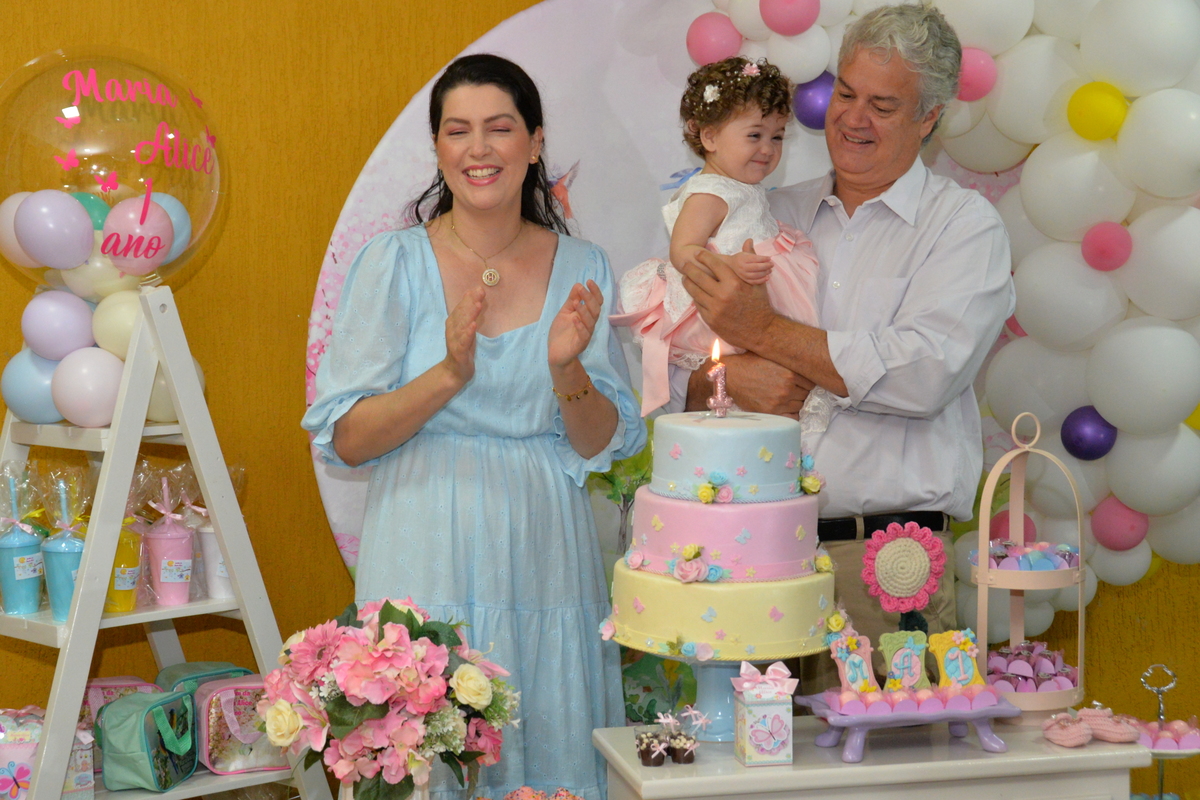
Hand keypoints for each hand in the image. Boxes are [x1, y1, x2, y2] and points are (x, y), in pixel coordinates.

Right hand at [443, 285, 484, 386]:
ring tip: (478, 305)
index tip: (478, 288)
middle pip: (461, 314)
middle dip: (471, 302)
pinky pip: (463, 341)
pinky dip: (467, 333)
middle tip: (480, 292)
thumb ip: (469, 313)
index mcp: (453, 324)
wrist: (455, 371)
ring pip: (462, 326)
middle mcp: (452, 330)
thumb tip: (473, 294)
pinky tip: (473, 326)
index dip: (469, 298)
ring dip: (469, 315)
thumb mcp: (467, 329)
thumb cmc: (463, 348)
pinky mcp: (458, 352)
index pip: (461, 308)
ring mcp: (454, 341)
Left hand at [549, 279, 602, 367]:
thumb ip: (571, 300)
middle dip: (589, 298)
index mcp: (586, 315)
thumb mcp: (564, 312)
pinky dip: (580, 326)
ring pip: (591, 322)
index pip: (596, 302)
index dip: (594, 292)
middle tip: (582, 289)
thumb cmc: (561, 332)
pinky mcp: (580, 344)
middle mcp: (589, 324)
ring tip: (576, 302)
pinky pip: (584, 335)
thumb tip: (578, 285)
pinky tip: (575, 319)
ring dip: (584, 311)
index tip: (589, 281)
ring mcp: (585, 334)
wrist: (556, 353)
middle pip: (595, 310)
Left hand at [681, 241, 776, 350]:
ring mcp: (714, 309)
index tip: (697, 253)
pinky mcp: (710, 320)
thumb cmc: (760, 305)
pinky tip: (693, 293)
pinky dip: (695, 297)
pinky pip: (698, 305)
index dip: (704, 257)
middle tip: (685, 264)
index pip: (714, 265)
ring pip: (695, 292)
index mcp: (734, 283)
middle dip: (690, 269)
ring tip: (685, 278)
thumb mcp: (758, 282)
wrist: (760, 331)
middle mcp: (722, 295)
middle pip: (699, 277)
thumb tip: (748, 241)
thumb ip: (750, 261)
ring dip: (688, 283)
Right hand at [689, 352, 811, 415]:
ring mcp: (779, 401)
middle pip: (806, 393)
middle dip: (800, 391)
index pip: (811, 381)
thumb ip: (787, 358)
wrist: (729, 375)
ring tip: (784, 396)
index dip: (805, 381)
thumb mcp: (770, 354)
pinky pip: (792, 417)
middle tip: (790, 388)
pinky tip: (784, 408)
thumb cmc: (748, 362)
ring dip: (794, 402)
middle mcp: (787, 387)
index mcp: (790, 371)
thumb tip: (802, 357)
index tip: (799, 381)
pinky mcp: (771, 412)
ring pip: (800, 405)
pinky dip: (791, 414)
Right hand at [729, 239, 772, 284]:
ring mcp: (743, 275)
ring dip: (765, 273)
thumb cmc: (740, 258)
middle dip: (766, 266)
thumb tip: (750, 239)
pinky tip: (767, 278)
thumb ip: (748, 247)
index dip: (763, 259)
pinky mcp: (745, 280)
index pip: (755, 259)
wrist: (731, 266)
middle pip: (756, 267)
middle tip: (772, 264)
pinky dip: (761, 280)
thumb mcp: (744, 252)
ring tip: (770, 270)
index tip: (770, 258)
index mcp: (743, 259)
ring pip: (756, 275)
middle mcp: (743, 267)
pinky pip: (754, 282)